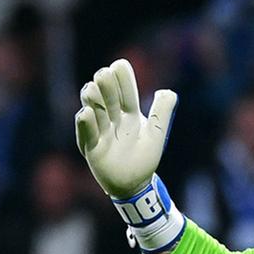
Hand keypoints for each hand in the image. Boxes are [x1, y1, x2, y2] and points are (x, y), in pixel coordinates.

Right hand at [76, 59, 176, 198]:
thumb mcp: (157, 135)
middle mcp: (112, 115)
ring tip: (93, 92)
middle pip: (104, 89)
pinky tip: (87, 113)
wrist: (134, 185)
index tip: (119, 67)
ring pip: (90, 104)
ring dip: (91, 95)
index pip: (123, 85)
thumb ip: (162, 113)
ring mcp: (100, 128)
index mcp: (128, 110)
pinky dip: (85, 121)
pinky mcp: (91, 146)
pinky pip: (85, 131)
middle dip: (105, 82)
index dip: (121, 74)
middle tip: (105, 77)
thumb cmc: (144, 159)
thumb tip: (169, 92)